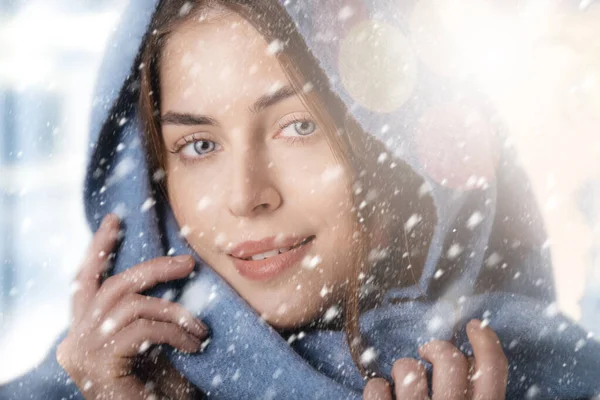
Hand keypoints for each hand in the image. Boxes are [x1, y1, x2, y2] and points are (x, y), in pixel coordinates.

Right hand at [56, 214, 207, 399]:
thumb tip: (172, 269)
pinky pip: (145, 330)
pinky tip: (194, 345)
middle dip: (153, 269)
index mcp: (82, 333)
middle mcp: (75, 341)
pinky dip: (175, 333)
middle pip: (113, 287)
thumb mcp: (147, 344)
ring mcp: (84, 353)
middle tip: (187, 262)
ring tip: (200, 328)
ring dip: (174, 312)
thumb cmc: (154, 388)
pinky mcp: (101, 364)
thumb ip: (145, 314)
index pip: (84, 282)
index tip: (115, 220)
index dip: (98, 249)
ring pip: (133, 306)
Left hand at [363, 319, 507, 399]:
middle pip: (450, 360)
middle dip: (437, 349)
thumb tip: (468, 363)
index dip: (486, 341)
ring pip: (409, 369)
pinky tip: (383, 396)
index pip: (493, 370)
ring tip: (403, 383)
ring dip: (404, 369)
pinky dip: (377, 389)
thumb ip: (471, 393)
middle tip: (428, 352)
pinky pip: (377, 389)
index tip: (473, 325)